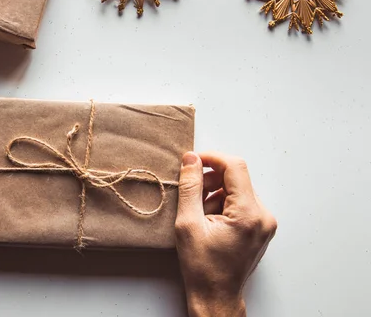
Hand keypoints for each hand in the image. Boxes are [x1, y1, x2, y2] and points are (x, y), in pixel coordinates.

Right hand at [175, 152, 276, 316]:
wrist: (216, 296)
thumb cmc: (201, 267)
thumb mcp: (188, 224)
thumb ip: (190, 187)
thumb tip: (191, 159)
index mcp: (248, 214)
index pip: (235, 167)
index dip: (212, 158)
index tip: (192, 161)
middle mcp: (263, 215)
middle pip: (237, 177)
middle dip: (211, 179)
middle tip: (191, 193)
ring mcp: (265, 222)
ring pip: (238, 189)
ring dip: (216, 192)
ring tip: (199, 213)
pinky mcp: (261, 227)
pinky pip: (242, 202)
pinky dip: (224, 203)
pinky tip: (209, 219)